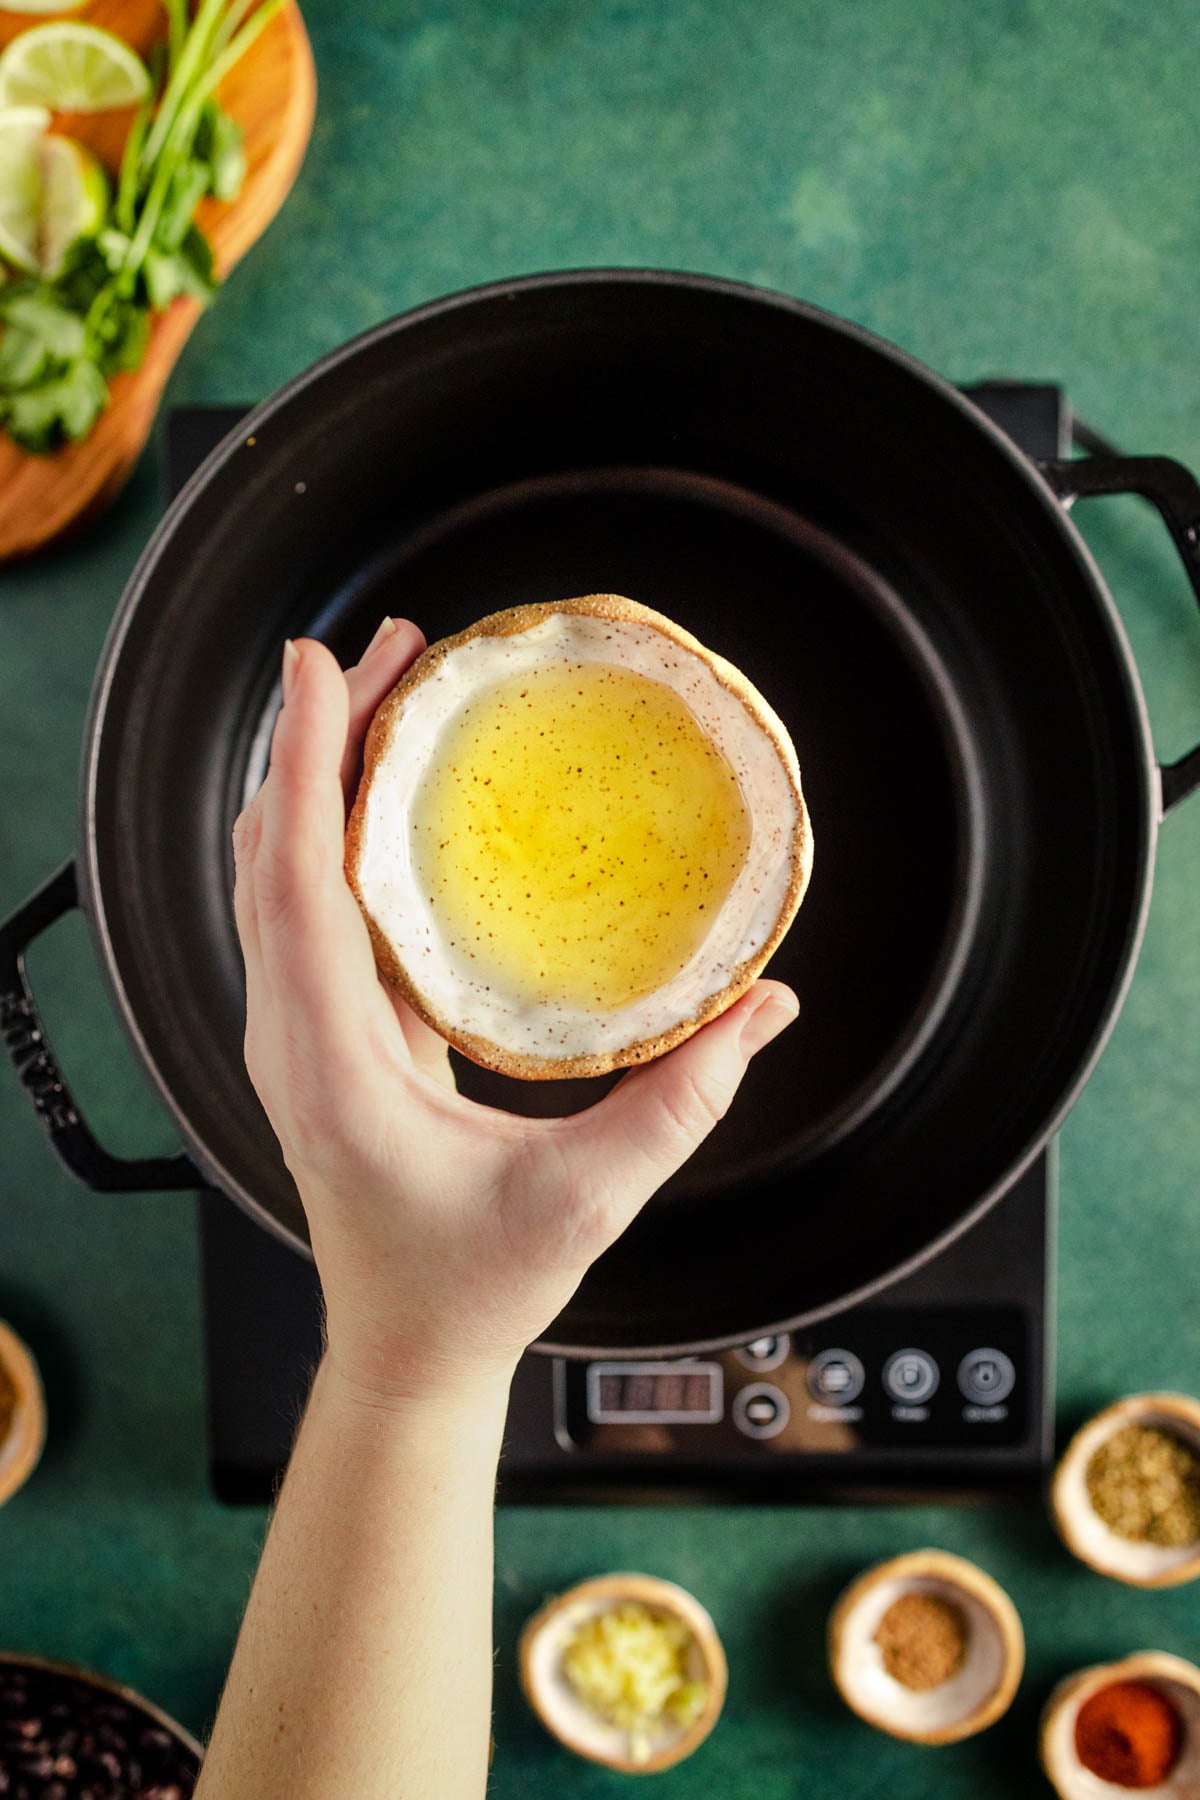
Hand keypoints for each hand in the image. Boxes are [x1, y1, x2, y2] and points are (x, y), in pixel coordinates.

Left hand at [232, 619, 798, 1399]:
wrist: (406, 1348)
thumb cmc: (471, 1287)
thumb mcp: (588, 1199)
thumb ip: (683, 1102)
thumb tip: (765, 1006)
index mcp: (334, 1066)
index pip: (295, 887)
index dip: (302, 767)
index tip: (318, 670)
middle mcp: (293, 1036)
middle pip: (274, 850)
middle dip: (317, 735)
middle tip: (394, 649)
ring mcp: (297, 1033)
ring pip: (276, 871)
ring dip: (317, 772)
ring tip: (384, 688)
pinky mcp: (322, 1031)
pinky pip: (305, 904)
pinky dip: (330, 826)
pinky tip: (384, 789)